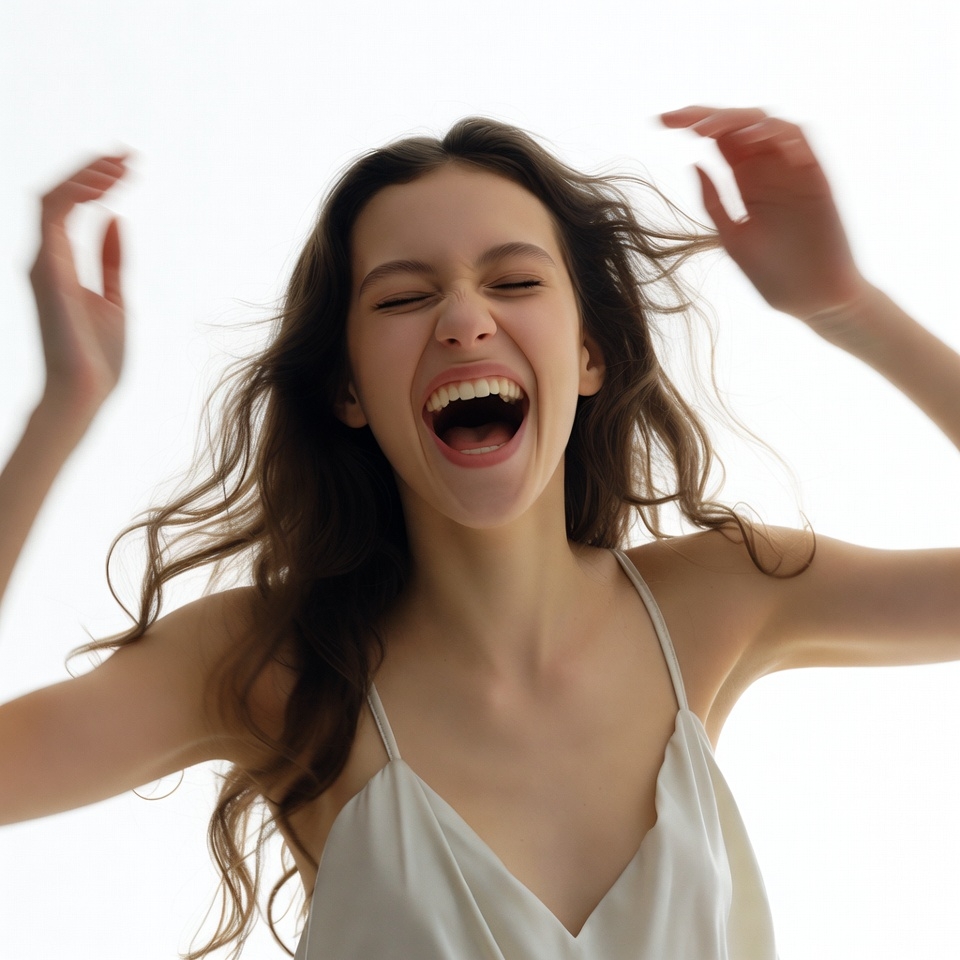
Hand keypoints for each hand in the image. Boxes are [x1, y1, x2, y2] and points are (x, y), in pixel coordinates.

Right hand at [28, 155, 128, 424]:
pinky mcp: (45, 268)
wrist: (87, 391)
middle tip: (129, 156)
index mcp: (61, 264)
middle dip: (92, 170)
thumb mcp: (116, 298)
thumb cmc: (100, 356)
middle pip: (59, 195)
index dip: (97, 182)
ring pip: (52, 197)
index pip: (71, 207)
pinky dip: (77, 193)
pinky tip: (107, 186)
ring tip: (122, 165)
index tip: (129, 167)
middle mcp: (45, 257)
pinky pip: (52, 215)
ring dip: (87, 175)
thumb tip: (116, 218)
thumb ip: (112, 259)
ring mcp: (41, 262)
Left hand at [660, 106, 867, 321]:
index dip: (690, 121)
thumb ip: (714, 201)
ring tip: (708, 131)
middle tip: (678, 121)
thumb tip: (693, 162)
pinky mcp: (815, 176)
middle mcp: (768, 167)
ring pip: (768, 124)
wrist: (812, 299)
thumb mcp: (732, 236)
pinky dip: (781, 134)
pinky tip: (755, 140)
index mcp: (745, 178)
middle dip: (706, 115)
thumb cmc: (773, 273)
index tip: (658, 121)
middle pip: (738, 122)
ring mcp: (792, 169)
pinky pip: (802, 140)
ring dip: (739, 120)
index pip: (718, 138)